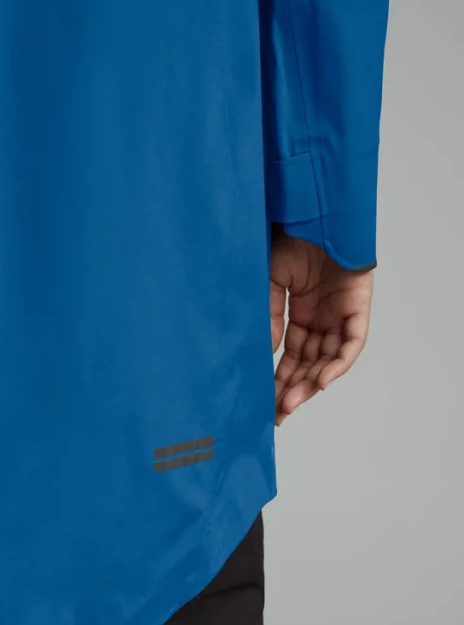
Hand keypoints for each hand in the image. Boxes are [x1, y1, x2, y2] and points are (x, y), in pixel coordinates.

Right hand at [270, 232, 374, 425]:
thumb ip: (269, 318)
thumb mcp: (268, 283)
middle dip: (293, 390)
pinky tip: (320, 381)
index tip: (265, 404)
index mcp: (299, 313)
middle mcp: (321, 318)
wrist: (312, 211)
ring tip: (291, 403)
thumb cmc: (289, 238)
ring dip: (311, 383)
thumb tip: (266, 354)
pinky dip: (338, 362)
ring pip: (329, 359)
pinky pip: (351, 342)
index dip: (279, 381)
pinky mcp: (358, 306)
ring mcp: (340, 313)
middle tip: (278, 414)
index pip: (291, 356)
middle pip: (309, 364)